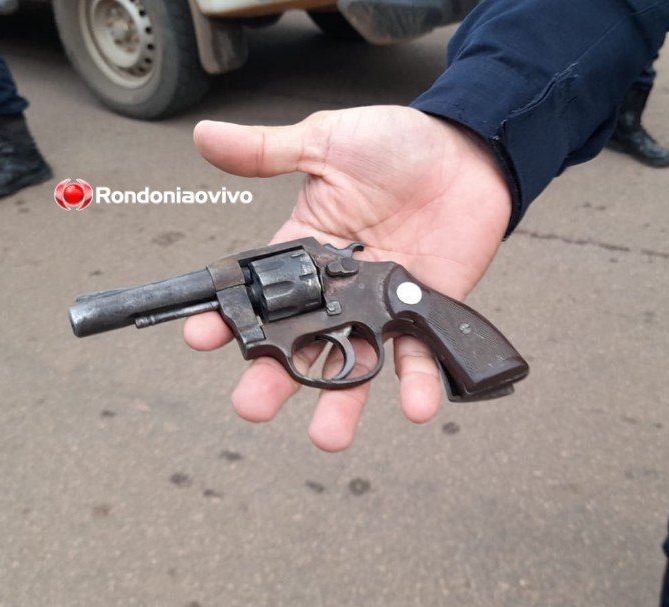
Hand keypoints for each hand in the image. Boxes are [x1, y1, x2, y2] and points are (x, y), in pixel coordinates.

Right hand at [185, 106, 510, 450]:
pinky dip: (417, 385)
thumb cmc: (398, 144)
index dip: (228, 316)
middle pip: (299, 343)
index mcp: (305, 251)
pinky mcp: (422, 312)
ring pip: (355, 363)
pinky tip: (412, 408)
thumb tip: (205, 137)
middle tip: (252, 404)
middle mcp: (338, 290)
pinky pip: (419, 356)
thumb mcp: (326, 142)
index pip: (257, 292)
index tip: (201, 338)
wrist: (466, 150)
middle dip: (274, 378)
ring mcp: (380, 307)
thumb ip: (267, 151)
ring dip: (340, 402)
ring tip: (326, 435)